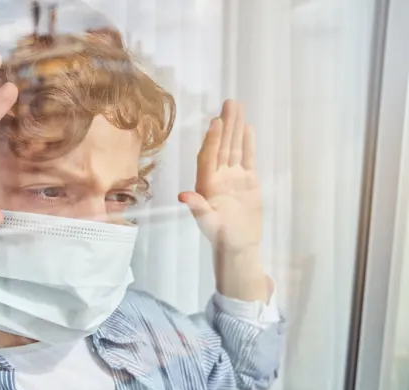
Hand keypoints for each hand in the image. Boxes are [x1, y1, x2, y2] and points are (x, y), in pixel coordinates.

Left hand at [179, 100, 267, 300]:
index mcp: (206, 184)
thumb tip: (183, 196)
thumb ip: (197, 207)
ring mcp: (234, 177)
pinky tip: (247, 128)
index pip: (209, 157)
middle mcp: (219, 176)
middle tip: (229, 102)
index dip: (212, 140)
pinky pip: (247, 158)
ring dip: (236, 128)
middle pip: (222, 146)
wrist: (238, 245)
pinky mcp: (248, 181)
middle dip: (225, 124)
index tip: (215, 122)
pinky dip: (247, 143)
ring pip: (235, 148)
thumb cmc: (220, 236)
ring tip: (238, 107)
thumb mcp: (208, 223)